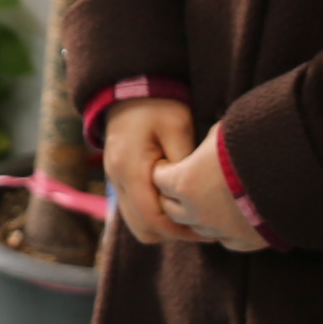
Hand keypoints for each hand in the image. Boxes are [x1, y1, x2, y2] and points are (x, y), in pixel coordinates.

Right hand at [102, 99, 199, 246]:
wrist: (130, 88)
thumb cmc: (158, 104)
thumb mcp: (178, 126)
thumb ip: (185, 162)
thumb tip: (194, 194)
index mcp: (130, 169)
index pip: (153, 219)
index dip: (181, 231)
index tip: (207, 229)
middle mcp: (118, 180)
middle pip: (143, 230)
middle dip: (173, 235)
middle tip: (202, 227)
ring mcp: (116, 182)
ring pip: (137, 225)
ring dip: (163, 228)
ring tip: (191, 218)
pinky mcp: (120, 181)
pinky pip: (135, 212)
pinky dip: (154, 217)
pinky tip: (176, 206)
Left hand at [152, 121, 269, 251]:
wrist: (293, 169)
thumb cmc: (253, 143)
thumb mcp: (222, 134)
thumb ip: (206, 146)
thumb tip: (206, 145)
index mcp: (184, 183)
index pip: (158, 179)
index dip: (165, 170)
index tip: (171, 165)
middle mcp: (196, 212)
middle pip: (170, 209)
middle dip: (173, 196)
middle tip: (184, 184)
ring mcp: (219, 230)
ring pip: (195, 227)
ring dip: (198, 215)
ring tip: (210, 199)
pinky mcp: (243, 242)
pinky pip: (224, 239)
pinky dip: (223, 229)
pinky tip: (232, 216)